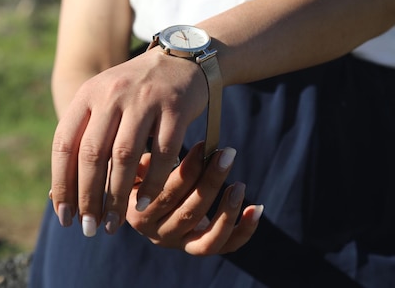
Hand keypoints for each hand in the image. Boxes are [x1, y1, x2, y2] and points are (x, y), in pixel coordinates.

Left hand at [50, 48, 209, 234]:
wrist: (182, 59)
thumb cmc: (137, 92)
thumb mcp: (104, 102)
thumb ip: (84, 138)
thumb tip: (59, 192)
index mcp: (88, 94)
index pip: (65, 145)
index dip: (61, 184)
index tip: (64, 216)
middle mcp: (112, 94)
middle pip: (92, 154)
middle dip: (88, 197)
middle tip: (88, 228)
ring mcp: (144, 100)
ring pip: (124, 156)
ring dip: (117, 196)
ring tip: (113, 224)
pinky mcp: (175, 108)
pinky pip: (161, 153)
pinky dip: (152, 182)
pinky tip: (144, 202)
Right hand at [127, 143, 263, 254]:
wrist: (145, 201)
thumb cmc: (145, 175)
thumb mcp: (138, 167)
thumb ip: (146, 162)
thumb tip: (161, 155)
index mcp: (140, 214)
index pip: (167, 194)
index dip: (188, 170)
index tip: (204, 146)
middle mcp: (159, 235)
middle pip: (189, 213)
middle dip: (211, 181)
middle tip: (227, 155)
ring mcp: (181, 245)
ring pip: (209, 238)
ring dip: (228, 210)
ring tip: (239, 185)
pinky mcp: (201, 248)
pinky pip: (226, 245)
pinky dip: (244, 230)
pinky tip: (256, 208)